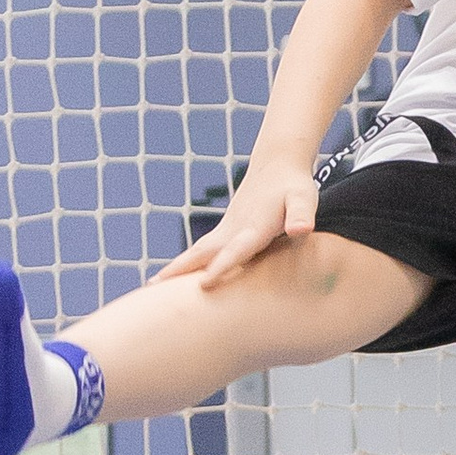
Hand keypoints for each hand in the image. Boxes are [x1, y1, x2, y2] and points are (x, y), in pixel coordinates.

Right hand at [158, 158, 319, 290]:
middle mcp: (234, 230)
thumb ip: (302, 214)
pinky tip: (172, 277)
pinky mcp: (224, 232)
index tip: (203, 285)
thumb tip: (302, 230)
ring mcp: (226, 230)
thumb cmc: (294, 186)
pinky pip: (201, 251)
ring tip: (151, 287)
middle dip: (179, 270)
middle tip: (152, 289)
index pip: (236, 251)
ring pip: (197, 252)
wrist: (277, 165)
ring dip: (175, 268)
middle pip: (203, 253)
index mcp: (253, 228)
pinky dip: (185, 263)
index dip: (221, 267)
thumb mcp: (304, 198)